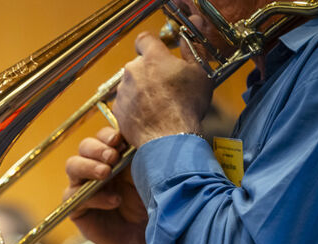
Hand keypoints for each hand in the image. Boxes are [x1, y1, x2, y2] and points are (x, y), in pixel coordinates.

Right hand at [64, 127, 156, 243]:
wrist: (150, 239)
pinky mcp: (77, 207)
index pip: (102, 137)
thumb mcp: (150, 176)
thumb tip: (135, 136)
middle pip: (84, 147)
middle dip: (96, 149)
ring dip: (88, 166)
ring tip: (106, 173)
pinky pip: (74, 195)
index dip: (107, 135)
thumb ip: (140, 156)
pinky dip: (94, 197)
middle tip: (112, 156)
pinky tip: (114, 201)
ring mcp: (84, 187)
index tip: (119, 140)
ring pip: (72, 166)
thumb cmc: (153, 205)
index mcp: (114, 156)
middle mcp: (96, 168)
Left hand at [113, 31, 212, 147]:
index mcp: (153, 58)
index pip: (144, 40)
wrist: (169, 137)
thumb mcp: (200, 74)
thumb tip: (190, 32)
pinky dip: (134, 108)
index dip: (151, 45)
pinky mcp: (117, 109)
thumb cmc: (186, 107)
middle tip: (165, 86)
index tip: (157, 53)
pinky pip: (125, 103)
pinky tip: (149, 116)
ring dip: (141, 91)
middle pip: (138, 65)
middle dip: (149, 72)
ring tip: (158, 105)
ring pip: (131, 85)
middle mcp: (133, 70)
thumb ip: (192, 49)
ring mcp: (123, 91)